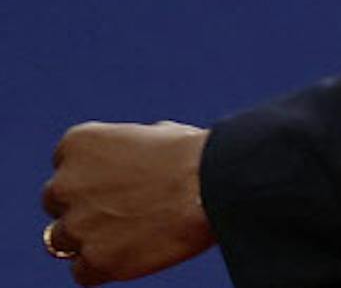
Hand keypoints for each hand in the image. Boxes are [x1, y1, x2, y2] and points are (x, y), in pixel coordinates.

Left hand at [41, 122, 214, 283]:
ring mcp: (76, 224)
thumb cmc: (196, 155)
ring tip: (132, 234)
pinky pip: (83, 272)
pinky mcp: (93, 260)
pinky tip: (134, 253)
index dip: (94, 175)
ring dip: (90, 238)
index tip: (120, 182)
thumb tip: (131, 166)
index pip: (67, 165)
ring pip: (64, 239)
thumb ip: (128, 152)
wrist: (215, 184)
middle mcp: (66, 183)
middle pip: (58, 202)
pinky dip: (103, 267)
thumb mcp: (155, 135)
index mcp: (79, 143)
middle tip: (122, 210)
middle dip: (83, 207)